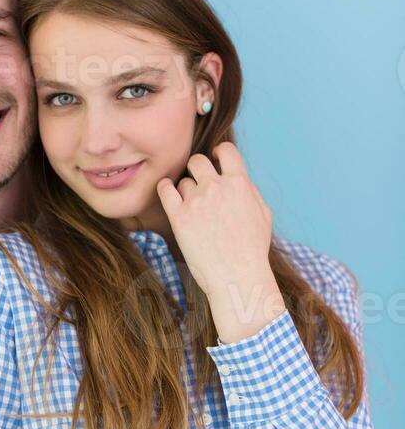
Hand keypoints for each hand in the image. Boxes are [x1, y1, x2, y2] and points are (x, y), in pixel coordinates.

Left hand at [156, 142, 272, 299]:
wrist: (238, 277)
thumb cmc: (253, 250)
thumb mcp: (263, 214)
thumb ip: (249, 190)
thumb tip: (237, 177)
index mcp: (240, 184)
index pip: (226, 151)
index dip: (218, 153)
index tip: (214, 160)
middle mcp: (217, 188)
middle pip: (198, 161)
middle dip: (198, 170)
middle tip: (198, 184)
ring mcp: (196, 202)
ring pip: (183, 181)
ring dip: (185, 191)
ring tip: (193, 208)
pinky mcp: (179, 218)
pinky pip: (165, 190)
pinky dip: (165, 189)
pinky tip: (168, 193)